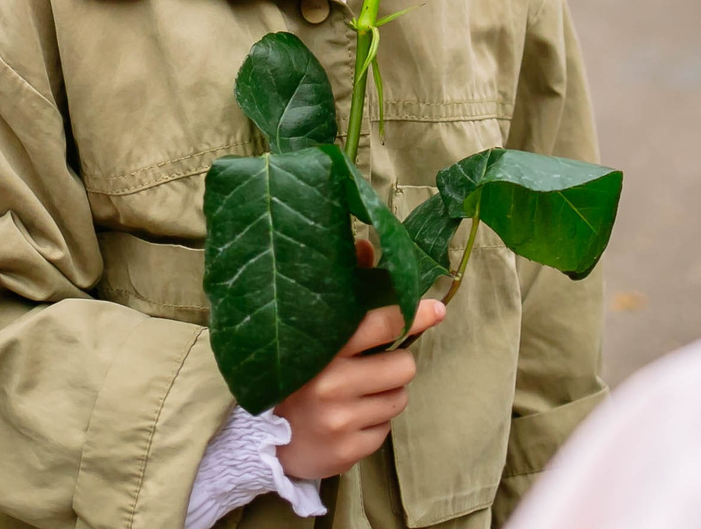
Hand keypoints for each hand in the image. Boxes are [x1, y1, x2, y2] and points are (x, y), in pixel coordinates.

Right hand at [274, 295, 445, 479]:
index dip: (414, 314)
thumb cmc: (300, 377)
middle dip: (396, 366)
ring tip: (357, 396)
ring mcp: (340, 420)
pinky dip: (375, 424)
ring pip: (399, 398)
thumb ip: (346, 296)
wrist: (264, 440)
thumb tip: (368, 249)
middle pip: (404, 366)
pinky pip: (386, 430)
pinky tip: (350, 421)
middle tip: (372, 369)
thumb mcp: (314, 337)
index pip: (383, 324)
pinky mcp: (348, 451)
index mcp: (325, 349)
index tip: (436, 310)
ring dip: (387, 395)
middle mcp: (332, 384)